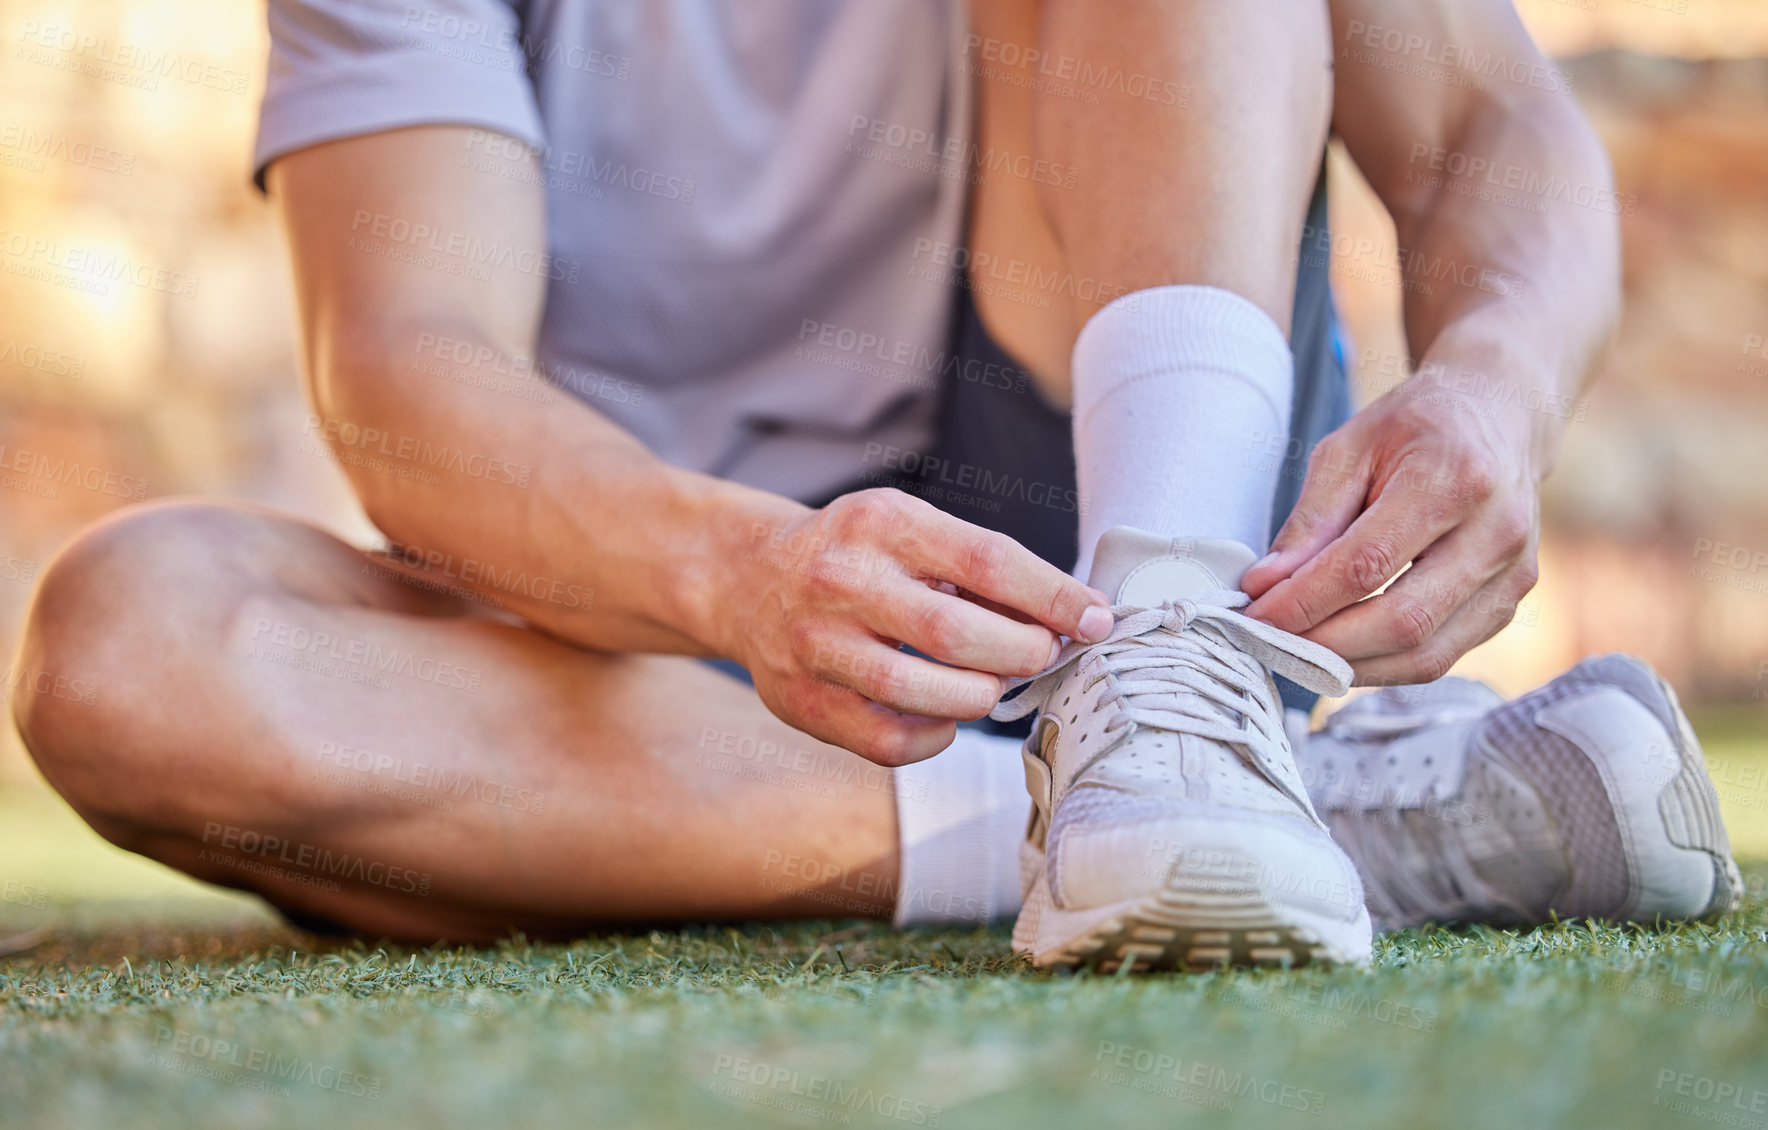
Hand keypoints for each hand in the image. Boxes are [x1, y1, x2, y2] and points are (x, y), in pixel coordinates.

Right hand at [727, 488, 1112, 765]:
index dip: (1053, 596)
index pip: (987, 561)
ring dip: (979, 696)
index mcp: (882, 523)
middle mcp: (840, 579)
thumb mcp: (911, 532)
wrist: (748, 578)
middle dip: (1020, 653)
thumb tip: (1074, 617)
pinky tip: (944, 718)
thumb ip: (981, 570)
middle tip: (1041, 656)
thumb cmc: (856, 557)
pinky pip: (887, 741)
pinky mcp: (798, 700)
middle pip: (957, 632)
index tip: (1096, 620)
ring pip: (920, 692)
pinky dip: (934, 737)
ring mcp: (813, 643)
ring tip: (992, 684)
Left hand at [1242, 377, 1543, 685]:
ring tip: (1297, 652)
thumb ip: (1310, 520)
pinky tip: (1343, 650)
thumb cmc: (1419, 425)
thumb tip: (1265, 587)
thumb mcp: (1350, 447)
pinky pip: (1441, 657)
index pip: (1367, 565)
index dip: (1303, 602)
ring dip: (1351, 666)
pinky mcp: (1509, 604)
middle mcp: (1496, 533)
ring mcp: (1512, 575)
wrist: (1501, 414)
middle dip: (1323, 645)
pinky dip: (1384, 665)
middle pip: (1402, 622)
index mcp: (1454, 479)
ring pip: (1425, 656)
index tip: (1253, 617)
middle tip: (1268, 643)